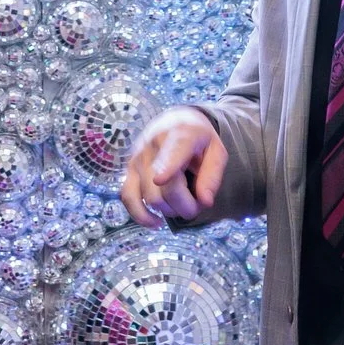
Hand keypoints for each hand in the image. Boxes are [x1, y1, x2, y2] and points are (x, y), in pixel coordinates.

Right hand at [120, 108, 225, 226]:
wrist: (174, 122)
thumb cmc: (198, 139)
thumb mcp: (216, 151)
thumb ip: (212, 175)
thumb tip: (205, 202)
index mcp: (181, 135)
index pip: (172, 151)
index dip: (166, 166)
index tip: (160, 179)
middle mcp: (153, 145)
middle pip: (165, 188)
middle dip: (185, 206)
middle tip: (198, 204)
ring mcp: (137, 158)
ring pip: (149, 197)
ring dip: (169, 211)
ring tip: (181, 205)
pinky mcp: (128, 170)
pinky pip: (127, 197)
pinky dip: (140, 215)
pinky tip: (156, 222)